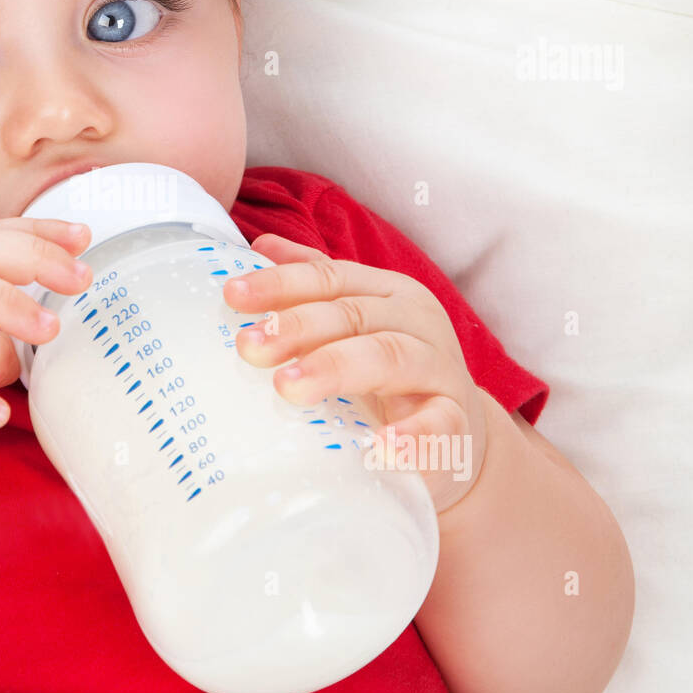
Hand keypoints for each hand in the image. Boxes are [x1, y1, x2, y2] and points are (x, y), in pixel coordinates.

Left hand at [223, 233, 488, 512]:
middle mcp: (415, 321)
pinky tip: (381, 449)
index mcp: (387, 292)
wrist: (460, 430)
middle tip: (248, 347)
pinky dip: (412, 437)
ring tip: (288, 388)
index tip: (232, 295)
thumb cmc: (392, 369)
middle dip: (297, 327)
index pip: (329, 277)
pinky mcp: (456, 422)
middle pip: (352, 315)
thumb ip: (316, 283)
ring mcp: (439, 369)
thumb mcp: (357, 322)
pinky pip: (438, 424)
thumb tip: (260, 244)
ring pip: (390, 358)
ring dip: (336, 368)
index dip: (280, 283)